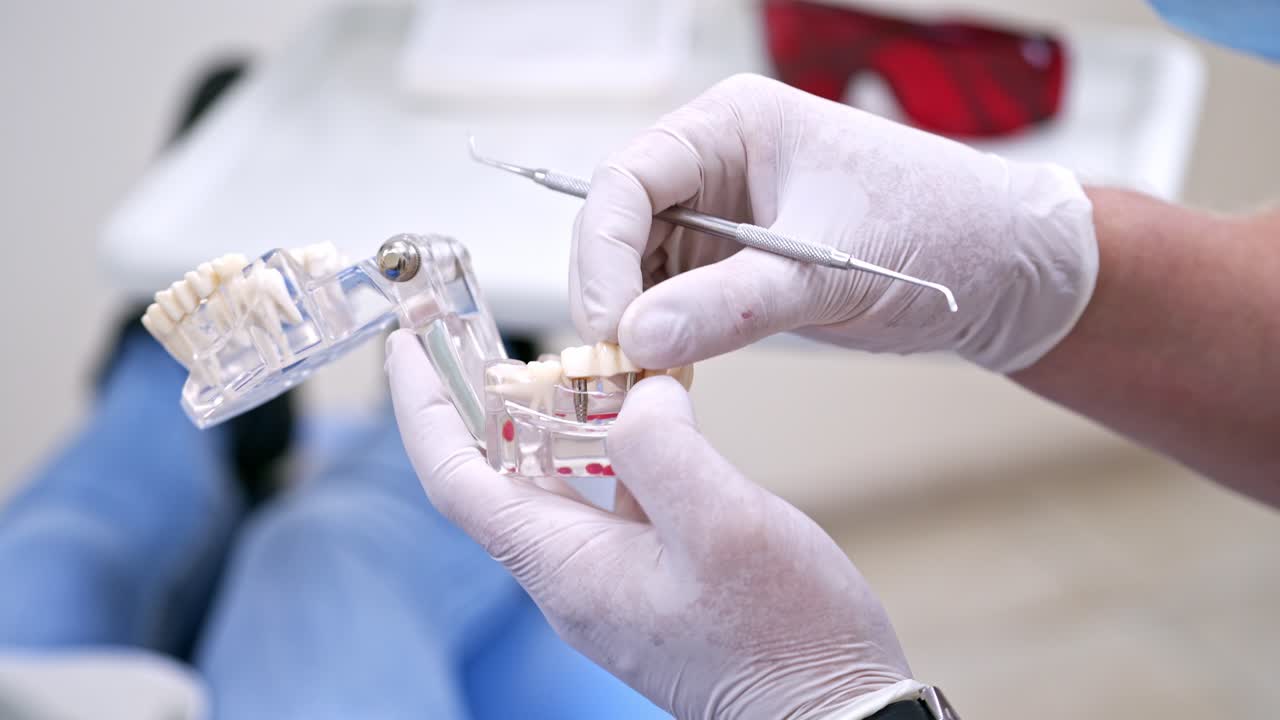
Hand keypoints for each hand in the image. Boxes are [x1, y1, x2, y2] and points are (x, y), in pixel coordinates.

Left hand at [385, 330, 912, 718]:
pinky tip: (645, 412)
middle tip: (484, 331)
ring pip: (560, 483)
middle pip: (500, 475)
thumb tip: (637, 393)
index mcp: (567, 567)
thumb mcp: (722, 526)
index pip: (458, 478)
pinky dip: (615, 446)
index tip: (407, 347)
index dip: (424, 408)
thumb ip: (661, 447)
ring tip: (572, 355)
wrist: (835, 713)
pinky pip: (610, 498)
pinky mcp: (653, 576)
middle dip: (486, 399)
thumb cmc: (783, 640)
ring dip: (558, 418)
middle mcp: (575, 576)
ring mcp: (612, 579)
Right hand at [570, 73, 1096, 372]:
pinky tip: (667, 376)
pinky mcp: (738, 267)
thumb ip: (730, 303)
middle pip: (622, 225)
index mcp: (732, 126)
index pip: (630, 178)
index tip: (606, 321)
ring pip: (642, 270)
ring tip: (638, 381)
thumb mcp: (829, 269)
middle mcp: (717, 166)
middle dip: (611, 293)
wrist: (1002, 268)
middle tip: (615, 365)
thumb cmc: (936, 229)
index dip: (603, 249)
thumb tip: (637, 338)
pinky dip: (666, 341)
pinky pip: (677, 302)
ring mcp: (724, 218)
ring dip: (635, 325)